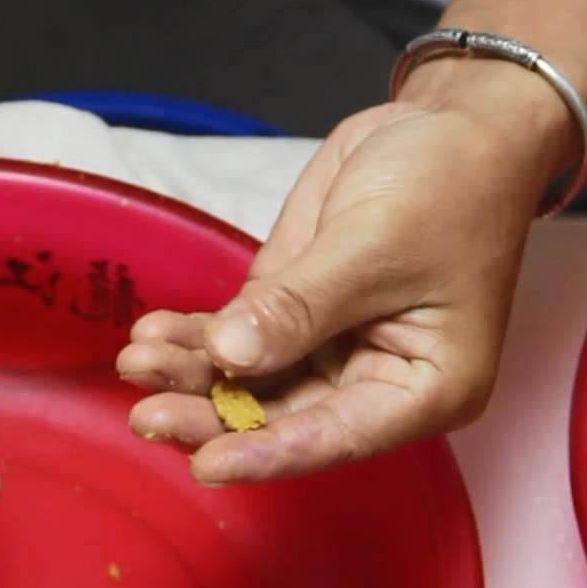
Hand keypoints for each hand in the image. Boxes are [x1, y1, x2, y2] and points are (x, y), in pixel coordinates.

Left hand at [118, 61, 571, 481]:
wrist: (451, 123)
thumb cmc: (448, 186)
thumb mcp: (374, 246)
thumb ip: (299, 307)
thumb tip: (230, 355)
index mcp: (423, 387)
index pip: (337, 435)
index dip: (268, 452)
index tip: (205, 464)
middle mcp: (374, 379)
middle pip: (283, 414)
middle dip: (211, 411)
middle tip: (145, 413)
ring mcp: (328, 342)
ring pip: (251, 378)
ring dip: (191, 372)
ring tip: (135, 362)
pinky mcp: (294, 305)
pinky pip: (238, 334)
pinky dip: (195, 336)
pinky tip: (152, 334)